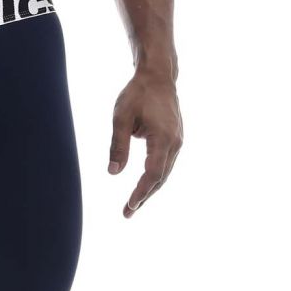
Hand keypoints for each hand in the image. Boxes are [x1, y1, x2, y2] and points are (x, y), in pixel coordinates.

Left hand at [108, 69, 182, 217]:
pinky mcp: (175, 139)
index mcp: (163, 138)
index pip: (152, 174)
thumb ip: (118, 146)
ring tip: (133, 206)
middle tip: (126, 213)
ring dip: (150, 190)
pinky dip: (155, 178)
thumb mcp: (121, 117)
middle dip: (144, 197)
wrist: (158, 76)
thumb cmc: (137, 94)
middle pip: (160, 178)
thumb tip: (113, 173)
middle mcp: (175, 143)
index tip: (129, 206)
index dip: (141, 192)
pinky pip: (165, 164)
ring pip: (164, 173)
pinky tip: (144, 187)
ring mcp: (177, 141)